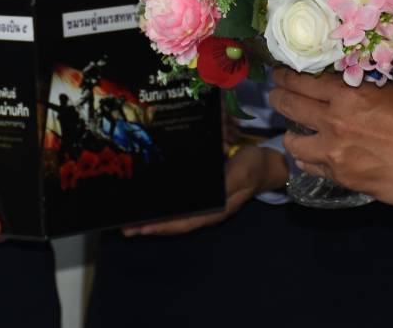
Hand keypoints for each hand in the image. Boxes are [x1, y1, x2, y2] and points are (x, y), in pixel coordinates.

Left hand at [120, 145, 287, 235]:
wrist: (267, 163)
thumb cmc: (253, 168)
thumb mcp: (240, 174)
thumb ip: (225, 185)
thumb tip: (206, 197)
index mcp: (214, 210)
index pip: (182, 223)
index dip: (160, 227)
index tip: (139, 229)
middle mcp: (207, 210)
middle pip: (174, 222)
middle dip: (150, 226)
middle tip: (125, 227)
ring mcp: (206, 202)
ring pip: (176, 214)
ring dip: (155, 217)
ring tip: (133, 218)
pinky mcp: (206, 191)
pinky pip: (182, 203)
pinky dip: (166, 204)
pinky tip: (155, 200)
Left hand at [268, 68, 392, 206]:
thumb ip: (365, 88)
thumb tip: (351, 85)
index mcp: (347, 95)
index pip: (303, 81)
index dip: (285, 76)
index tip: (279, 75)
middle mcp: (334, 122)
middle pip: (289, 106)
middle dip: (278, 99)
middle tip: (275, 96)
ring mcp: (335, 153)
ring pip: (293, 143)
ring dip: (291, 135)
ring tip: (294, 134)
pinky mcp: (343, 178)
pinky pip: (312, 168)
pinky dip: (309, 161)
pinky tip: (313, 157)